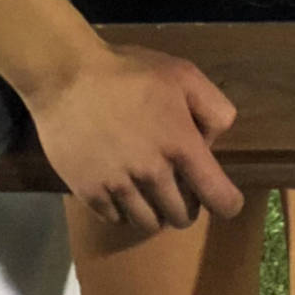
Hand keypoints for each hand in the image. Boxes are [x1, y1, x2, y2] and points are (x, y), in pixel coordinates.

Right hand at [27, 42, 243, 233]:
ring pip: (149, 223)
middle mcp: (153, 173)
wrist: (67, 76)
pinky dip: (124, 209)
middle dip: (186, 204)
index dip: (228, 203)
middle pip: (182, 217)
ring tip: (149, 188)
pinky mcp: (90, 193)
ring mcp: (119, 186)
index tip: (225, 200)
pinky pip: (117, 219)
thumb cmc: (128, 71)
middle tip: (178, 184)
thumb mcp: (182, 75)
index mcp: (181, 145)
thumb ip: (212, 107)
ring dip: (156, 211)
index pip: (218, 196)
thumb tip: (213, 143)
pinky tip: (121, 186)